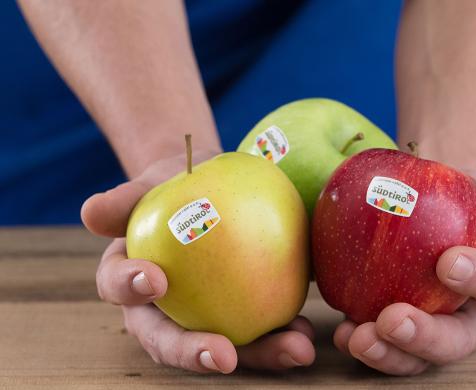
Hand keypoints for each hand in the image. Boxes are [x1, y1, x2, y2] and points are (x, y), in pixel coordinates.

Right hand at [81, 151, 315, 372]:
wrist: (211, 186)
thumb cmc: (174, 184)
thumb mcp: (152, 182)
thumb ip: (126, 198)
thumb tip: (90, 212)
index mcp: (130, 279)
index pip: (120, 290)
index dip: (131, 291)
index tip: (156, 280)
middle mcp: (162, 310)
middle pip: (171, 340)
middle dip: (197, 354)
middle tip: (225, 357)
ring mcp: (203, 318)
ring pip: (223, 347)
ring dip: (258, 355)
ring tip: (294, 349)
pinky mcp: (240, 316)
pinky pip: (258, 330)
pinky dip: (282, 334)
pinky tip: (306, 332)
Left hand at [332, 174, 475, 374]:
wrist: (425, 206)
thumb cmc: (457, 201)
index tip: (447, 262)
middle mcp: (467, 318)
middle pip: (456, 340)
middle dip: (425, 337)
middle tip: (393, 320)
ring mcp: (428, 332)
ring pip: (416, 358)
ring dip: (388, 354)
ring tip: (358, 338)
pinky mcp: (392, 334)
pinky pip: (380, 347)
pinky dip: (359, 341)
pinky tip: (341, 332)